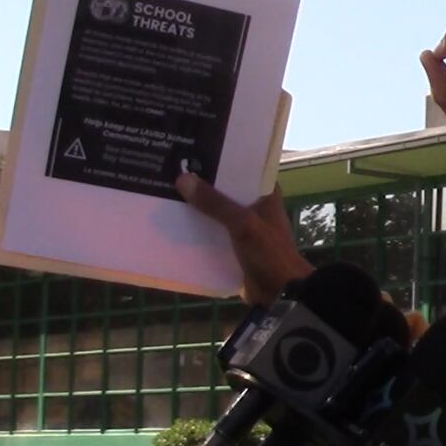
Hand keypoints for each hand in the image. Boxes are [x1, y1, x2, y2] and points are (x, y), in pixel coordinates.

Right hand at [176, 174, 312, 304]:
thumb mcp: (243, 224)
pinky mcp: (234, 246)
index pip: (242, 168)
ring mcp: (244, 227)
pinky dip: (197, 228)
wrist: (281, 293)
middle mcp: (254, 206)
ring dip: (197, 207)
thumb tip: (182, 179)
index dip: (220, 161)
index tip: (193, 151)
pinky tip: (173, 224)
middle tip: (169, 171)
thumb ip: (215, 203)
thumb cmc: (269, 253)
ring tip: (165, 193)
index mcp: (264, 194)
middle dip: (202, 184)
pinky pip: (213, 232)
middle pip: (225, 190)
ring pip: (216, 211)